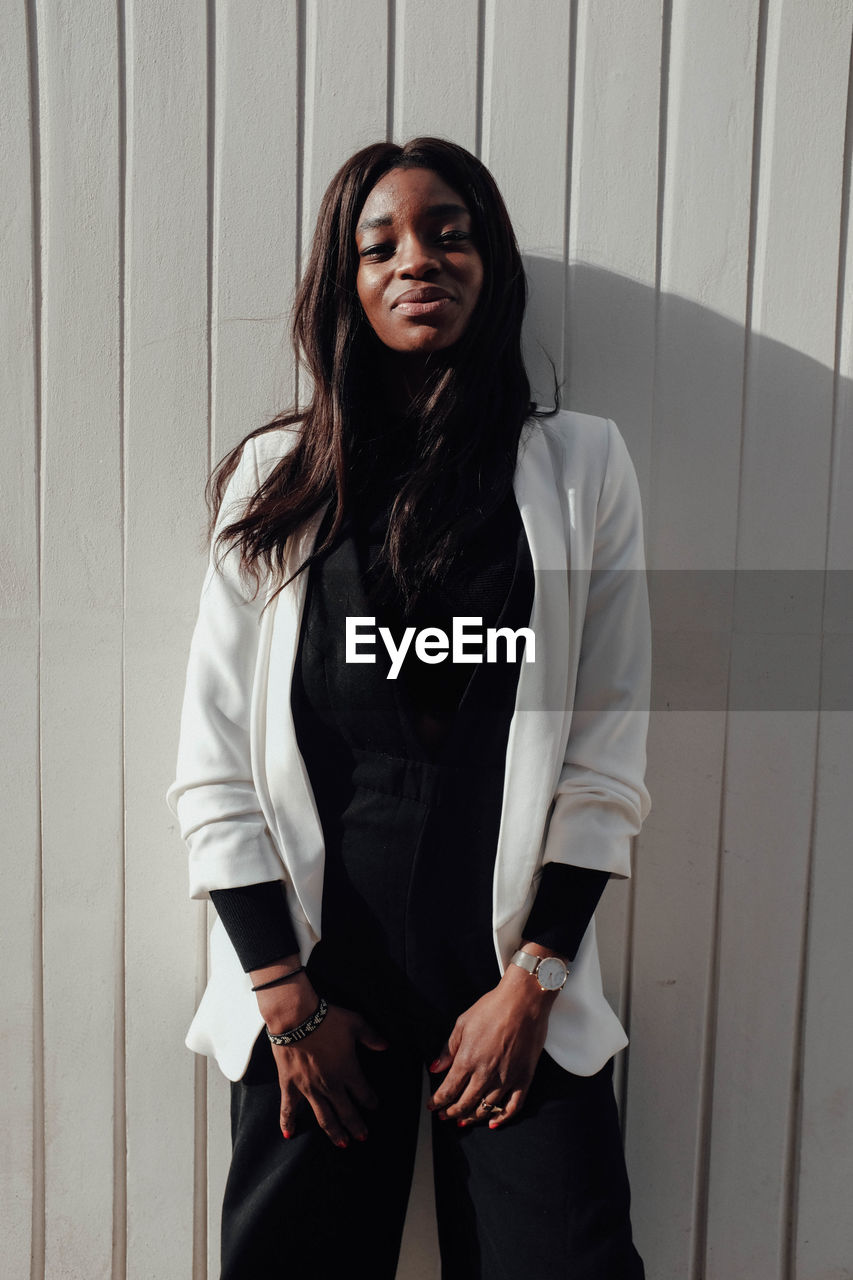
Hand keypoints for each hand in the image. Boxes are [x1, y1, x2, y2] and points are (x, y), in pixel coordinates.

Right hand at [257, 974, 388, 1146]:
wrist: (295, 1018)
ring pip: (324, 1117)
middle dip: (357, 1126)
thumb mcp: (355, 1023)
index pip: (364, 1093)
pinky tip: (289, 1135)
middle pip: (347, 1112)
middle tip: (363, 1137)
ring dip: (335, 1132)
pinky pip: (288, 1109)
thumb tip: (385, 1045)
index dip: (371, 1102)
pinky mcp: (290, 1086)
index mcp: (348, 1071)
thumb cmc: (326, 1019)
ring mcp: (309, 1088)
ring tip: (342, 1144)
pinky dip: (288, 1123)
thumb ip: (371, 1037)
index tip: (374, 1106)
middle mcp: (330, 1085)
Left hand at [427, 958, 558, 1128]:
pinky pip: (513, 1107)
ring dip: (472, 1118)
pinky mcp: (524, 1078)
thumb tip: (435, 1068)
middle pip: (465, 1104)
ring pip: (486, 1109)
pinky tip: (493, 1123)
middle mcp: (485, 1073)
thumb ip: (448, 1049)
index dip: (438, 1101)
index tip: (432, 1106)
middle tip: (444, 1116)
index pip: (448, 1090)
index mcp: (467, 1059)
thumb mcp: (462, 1023)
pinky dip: (502, 1118)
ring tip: (464, 1120)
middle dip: (451, 1113)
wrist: (523, 1001)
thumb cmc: (492, 1008)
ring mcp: (506, 1078)